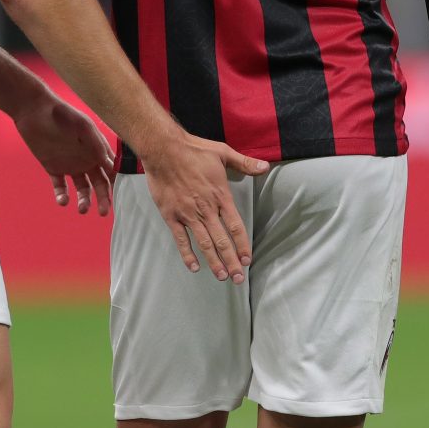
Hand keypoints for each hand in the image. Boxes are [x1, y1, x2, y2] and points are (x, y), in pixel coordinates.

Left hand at [14, 95, 114, 214]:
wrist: (34, 110)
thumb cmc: (62, 114)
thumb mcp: (83, 127)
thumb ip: (97, 146)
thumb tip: (113, 166)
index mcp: (97, 149)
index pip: (112, 170)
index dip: (118, 183)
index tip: (123, 198)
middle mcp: (86, 159)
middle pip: (99, 183)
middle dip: (104, 198)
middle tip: (103, 212)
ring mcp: (70, 164)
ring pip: (82, 188)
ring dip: (84, 200)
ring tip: (82, 208)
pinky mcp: (53, 168)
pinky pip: (60, 187)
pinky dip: (62, 196)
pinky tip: (62, 200)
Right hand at [140, 130, 268, 283]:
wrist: (163, 149)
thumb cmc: (193, 149)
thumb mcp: (222, 152)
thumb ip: (244, 162)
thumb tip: (265, 167)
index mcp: (220, 195)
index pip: (236, 226)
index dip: (242, 245)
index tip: (247, 260)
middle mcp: (206, 208)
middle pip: (222, 240)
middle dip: (231, 261)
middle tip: (238, 278)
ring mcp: (188, 213)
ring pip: (204, 243)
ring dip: (214, 262)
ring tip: (221, 276)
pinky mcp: (171, 215)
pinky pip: (180, 239)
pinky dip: (187, 254)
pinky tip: (194, 266)